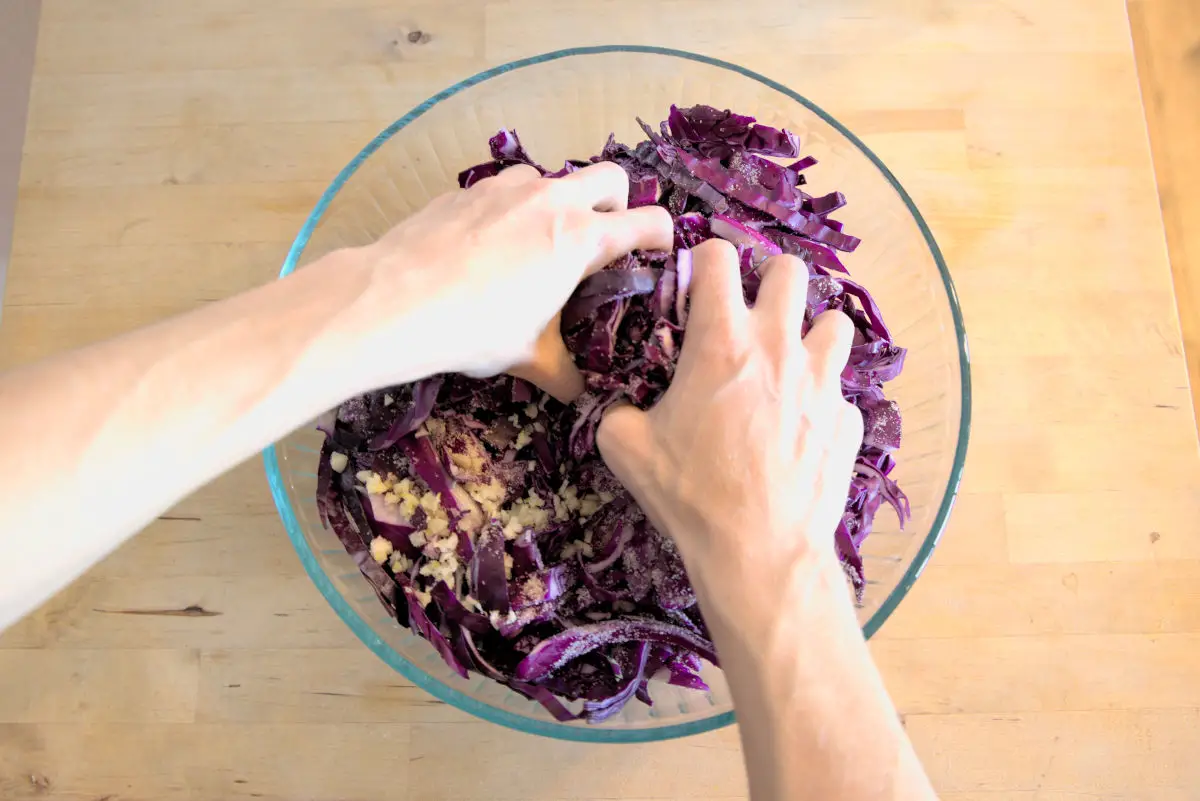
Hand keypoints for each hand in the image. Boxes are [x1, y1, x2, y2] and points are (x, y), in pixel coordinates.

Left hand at [346, 163, 671, 398]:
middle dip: (618, 203)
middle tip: (602, 242)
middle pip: (612, 177)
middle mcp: (553, 200)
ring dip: (561, 203)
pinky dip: (515, 208)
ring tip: (540, 244)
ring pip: (555, 177)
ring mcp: (509, 187)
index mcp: (581, 239)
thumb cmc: (475, 329)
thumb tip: (583, 397)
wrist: (395, 300)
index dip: (663, 238)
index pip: (649, 221)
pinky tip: (492, 245)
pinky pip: (509, 188)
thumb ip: (566, 374)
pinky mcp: (470, 188)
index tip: (657, 256)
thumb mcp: (529, 359)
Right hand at [596, 239, 862, 610]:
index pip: (718, 257)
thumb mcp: (626, 448)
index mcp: (722, 340)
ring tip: (789, 361)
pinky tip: (802, 428)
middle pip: (790, 270)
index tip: (697, 284)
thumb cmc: (690, 493)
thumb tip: (618, 407)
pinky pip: (842, 394)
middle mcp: (779, 346)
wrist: (761, 550)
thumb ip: (618, 412)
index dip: (704, 261)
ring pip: (836, 322)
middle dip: (769, 280)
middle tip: (751, 312)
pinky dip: (824, 401)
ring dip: (811, 332)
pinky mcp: (847, 420)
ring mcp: (823, 382)